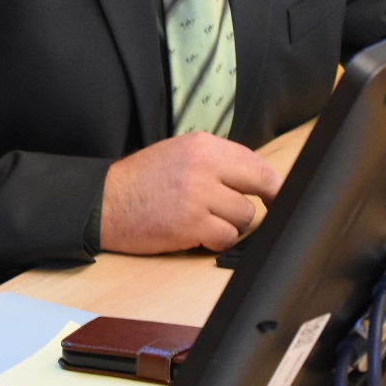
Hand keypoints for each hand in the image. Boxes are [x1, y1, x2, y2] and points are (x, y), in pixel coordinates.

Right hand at [100, 133, 282, 253]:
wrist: (106, 202)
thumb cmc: (142, 180)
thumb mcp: (179, 153)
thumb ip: (216, 161)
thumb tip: (256, 178)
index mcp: (203, 144)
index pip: (256, 163)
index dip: (273, 184)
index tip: (279, 195)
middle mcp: (204, 165)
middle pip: (260, 187)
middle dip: (258, 204)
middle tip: (248, 212)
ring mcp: (199, 195)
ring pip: (245, 217)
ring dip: (231, 225)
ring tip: (206, 221)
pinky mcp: (191, 224)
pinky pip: (226, 237)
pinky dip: (217, 240)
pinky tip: (198, 234)